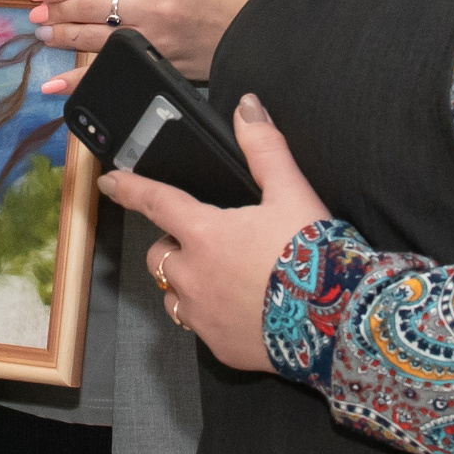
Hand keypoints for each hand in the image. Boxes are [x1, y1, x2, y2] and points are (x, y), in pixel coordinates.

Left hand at [30, 0, 260, 89]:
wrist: (263, 30)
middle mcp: (156, 4)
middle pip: (92, 7)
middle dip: (57, 11)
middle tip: (35, 15)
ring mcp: (158, 38)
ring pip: (96, 38)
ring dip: (64, 37)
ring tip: (44, 35)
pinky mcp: (162, 65)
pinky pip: (113, 70)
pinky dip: (82, 78)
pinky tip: (56, 83)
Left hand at [95, 94, 328, 370]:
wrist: (342, 324)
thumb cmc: (315, 257)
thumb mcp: (293, 193)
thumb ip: (265, 148)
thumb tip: (247, 107)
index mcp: (205, 233)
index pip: (154, 202)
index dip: (130, 188)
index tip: (110, 182)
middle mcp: (193, 276)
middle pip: (159, 253)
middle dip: (174, 244)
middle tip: (211, 239)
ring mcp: (203, 315)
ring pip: (173, 293)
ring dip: (187, 281)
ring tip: (224, 275)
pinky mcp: (219, 346)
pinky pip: (197, 326)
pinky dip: (208, 314)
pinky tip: (240, 307)